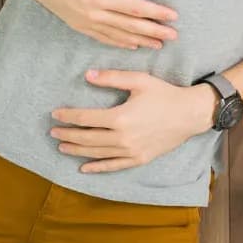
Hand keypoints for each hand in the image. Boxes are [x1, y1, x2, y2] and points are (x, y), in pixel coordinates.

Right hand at [12, 0, 177, 48]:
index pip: (134, 7)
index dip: (155, 12)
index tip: (173, 16)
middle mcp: (94, 13)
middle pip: (130, 26)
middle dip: (153, 31)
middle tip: (174, 36)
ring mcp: (86, 22)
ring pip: (118, 35)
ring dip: (140, 40)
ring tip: (159, 45)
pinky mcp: (79, 25)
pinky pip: (103, 38)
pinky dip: (120, 42)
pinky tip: (132, 45)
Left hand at [51, 69, 213, 171]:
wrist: (190, 114)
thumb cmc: (164, 94)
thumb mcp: (139, 80)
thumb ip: (111, 78)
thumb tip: (87, 75)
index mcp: (120, 117)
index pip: (86, 118)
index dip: (68, 116)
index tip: (56, 114)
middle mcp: (122, 138)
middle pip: (87, 138)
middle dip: (68, 134)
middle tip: (53, 131)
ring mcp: (130, 151)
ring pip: (96, 153)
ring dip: (77, 150)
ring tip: (62, 146)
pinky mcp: (138, 159)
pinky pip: (113, 165)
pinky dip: (97, 167)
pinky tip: (84, 167)